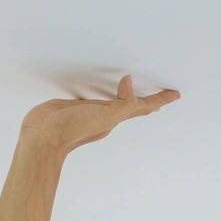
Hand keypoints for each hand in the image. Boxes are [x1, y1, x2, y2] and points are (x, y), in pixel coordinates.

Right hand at [19, 73, 179, 154]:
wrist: (44, 137)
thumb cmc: (74, 128)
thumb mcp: (105, 116)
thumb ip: (123, 102)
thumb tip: (130, 83)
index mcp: (116, 117)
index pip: (143, 106)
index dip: (160, 100)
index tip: (176, 94)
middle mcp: (106, 115)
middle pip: (133, 106)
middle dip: (148, 100)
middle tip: (162, 95)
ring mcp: (90, 112)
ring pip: (114, 101)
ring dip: (125, 96)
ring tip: (133, 91)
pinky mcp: (74, 106)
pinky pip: (94, 97)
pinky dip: (101, 93)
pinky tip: (99, 91)